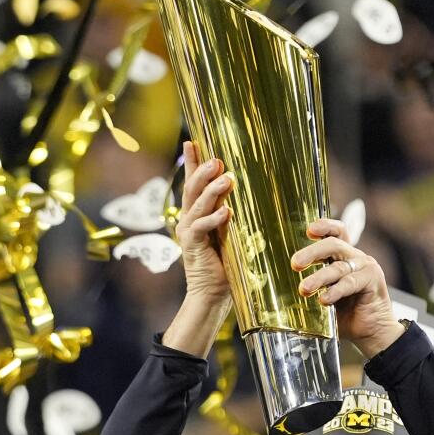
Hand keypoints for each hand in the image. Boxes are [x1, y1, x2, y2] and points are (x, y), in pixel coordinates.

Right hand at [175, 141, 232, 306]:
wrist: (212, 293)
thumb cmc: (224, 264)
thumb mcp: (229, 233)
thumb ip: (230, 214)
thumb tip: (245, 195)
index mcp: (195, 214)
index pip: (193, 184)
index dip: (192, 162)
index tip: (192, 141)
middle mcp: (188, 220)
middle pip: (192, 190)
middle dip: (203, 172)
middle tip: (218, 160)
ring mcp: (188, 233)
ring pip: (197, 206)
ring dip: (212, 191)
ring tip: (226, 179)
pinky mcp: (192, 247)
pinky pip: (201, 228)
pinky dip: (214, 219)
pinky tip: (227, 212)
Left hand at [292, 219, 405, 357]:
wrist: (372, 331)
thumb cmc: (347, 314)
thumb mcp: (325, 297)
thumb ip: (311, 289)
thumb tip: (281, 291)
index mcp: (344, 257)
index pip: (336, 233)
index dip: (324, 226)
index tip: (309, 230)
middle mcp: (355, 258)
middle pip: (333, 245)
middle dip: (312, 252)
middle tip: (295, 264)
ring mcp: (365, 267)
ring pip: (338, 267)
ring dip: (319, 278)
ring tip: (304, 288)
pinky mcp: (373, 280)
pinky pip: (350, 283)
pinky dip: (335, 291)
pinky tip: (324, 299)